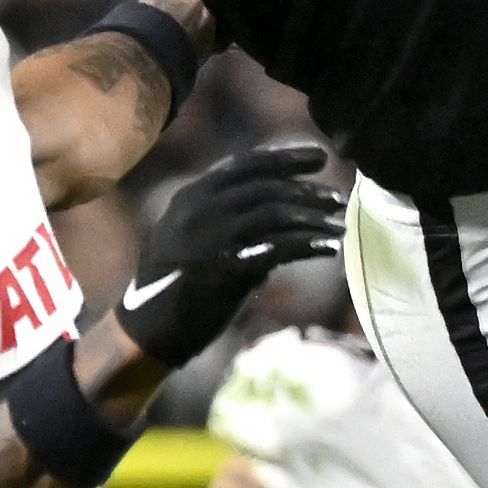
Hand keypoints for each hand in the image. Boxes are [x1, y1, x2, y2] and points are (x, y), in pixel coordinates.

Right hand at [118, 139, 340, 364]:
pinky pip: (279, 248)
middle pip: (266, 187)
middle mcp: (200, 210)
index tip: (319, 157)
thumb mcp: (192, 238)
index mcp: (191, 196)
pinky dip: (309, 245)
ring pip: (276, 213)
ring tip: (337, 226)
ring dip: (314, 218)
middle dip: (308, 191)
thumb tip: (284, 212)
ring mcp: (211, 238)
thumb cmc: (175, 285)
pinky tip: (329, 249)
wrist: (149, 330)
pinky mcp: (227, 269)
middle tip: (338, 199)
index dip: (286, 158)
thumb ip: (229, 218)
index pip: (245, 164)